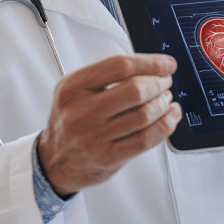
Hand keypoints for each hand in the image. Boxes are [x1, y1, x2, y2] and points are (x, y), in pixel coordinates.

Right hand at [37, 54, 181, 195]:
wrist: (54, 160)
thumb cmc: (72, 119)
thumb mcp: (77, 89)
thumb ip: (108, 75)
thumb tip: (153, 66)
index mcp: (73, 88)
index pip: (119, 66)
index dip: (150, 63)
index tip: (166, 64)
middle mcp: (81, 112)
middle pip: (135, 91)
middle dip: (159, 84)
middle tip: (165, 82)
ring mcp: (94, 137)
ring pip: (144, 115)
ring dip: (164, 104)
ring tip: (166, 99)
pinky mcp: (107, 158)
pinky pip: (146, 139)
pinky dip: (165, 125)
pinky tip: (170, 116)